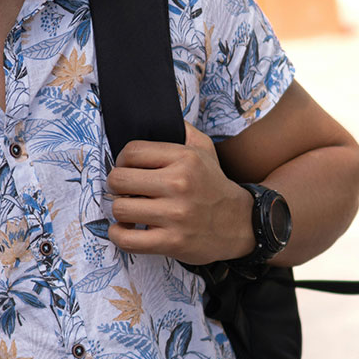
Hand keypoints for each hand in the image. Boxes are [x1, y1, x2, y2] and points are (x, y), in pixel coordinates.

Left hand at [106, 121, 255, 264]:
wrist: (242, 224)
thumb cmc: (213, 185)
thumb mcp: (205, 150)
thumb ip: (181, 130)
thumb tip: (157, 116)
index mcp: (185, 159)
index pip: (131, 151)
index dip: (122, 161)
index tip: (127, 169)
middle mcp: (179, 184)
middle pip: (119, 180)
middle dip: (116, 186)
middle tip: (125, 191)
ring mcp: (175, 215)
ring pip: (119, 208)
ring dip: (119, 211)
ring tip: (130, 211)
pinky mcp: (172, 242)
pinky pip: (126, 239)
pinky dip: (118, 235)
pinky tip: (126, 229)